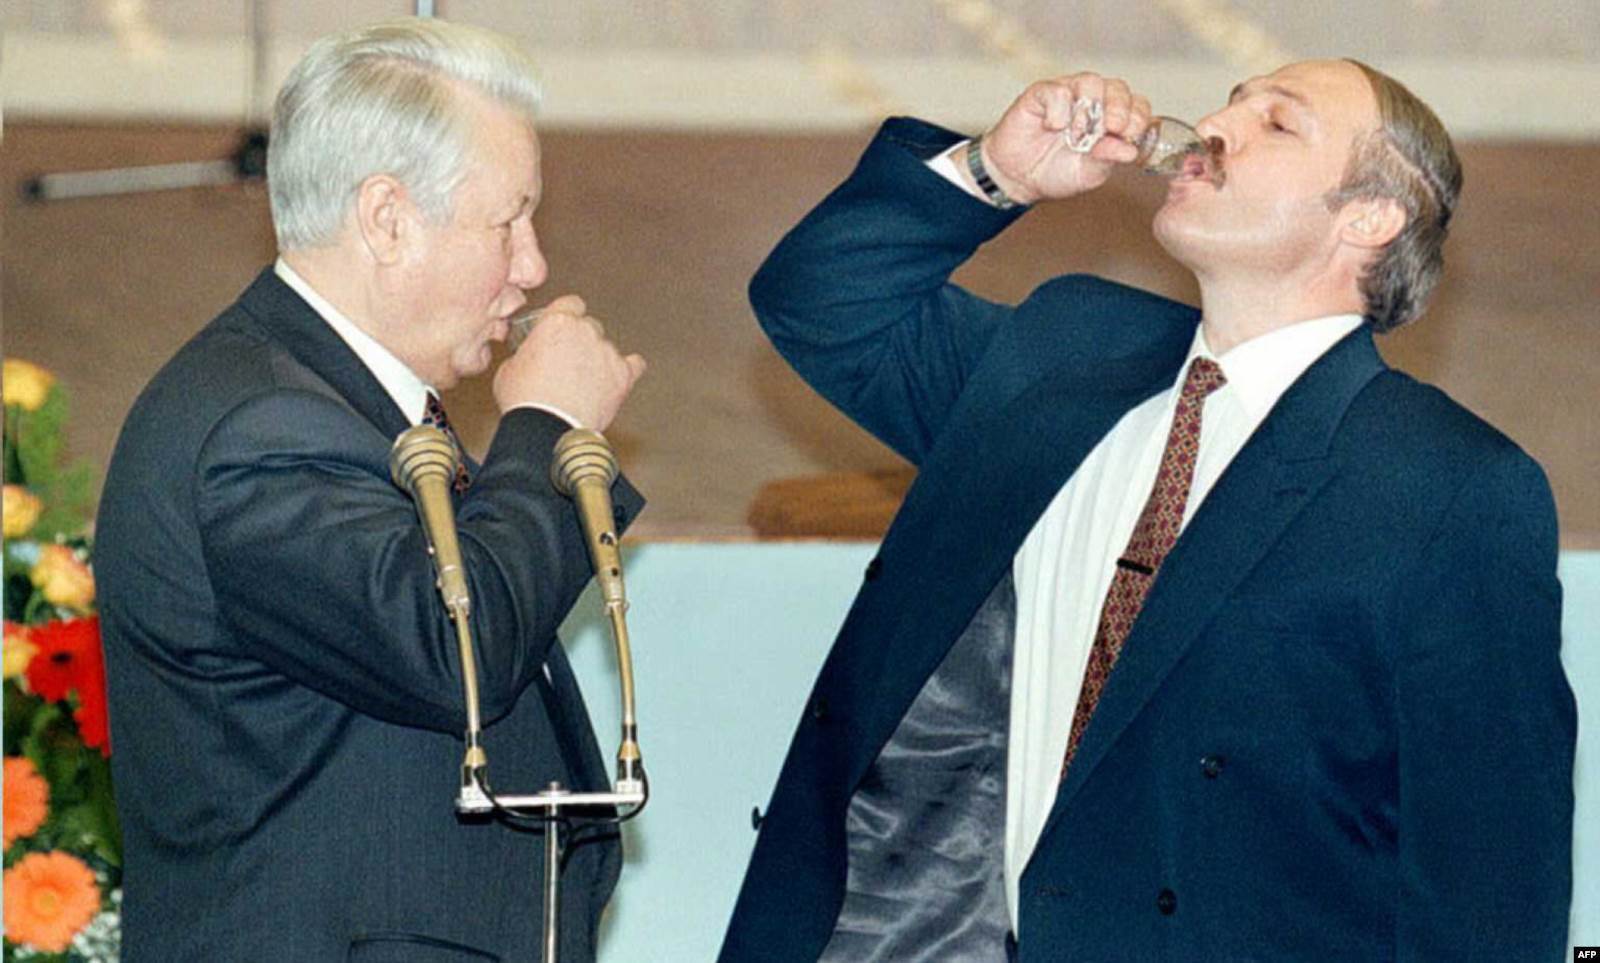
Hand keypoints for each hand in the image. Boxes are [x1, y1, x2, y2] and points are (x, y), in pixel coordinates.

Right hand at [493, 294, 645, 430]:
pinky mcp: (623, 376)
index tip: (564, 326)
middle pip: (590, 326)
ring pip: (607, 347)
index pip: (571, 304)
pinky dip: (627, 370)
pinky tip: (619, 375)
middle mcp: (586, 332)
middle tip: (568, 362)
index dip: (567, 315)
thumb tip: (530, 356)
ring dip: (598, 359)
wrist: (548, 431)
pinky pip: (634, 365)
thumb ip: (526, 353)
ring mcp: (607, 353)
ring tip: (584, 383)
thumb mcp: (509, 368)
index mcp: (557, 322)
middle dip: (581, 341)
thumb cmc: (527, 402)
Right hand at [976, 73, 1151, 203]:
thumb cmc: (1056, 172)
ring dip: (1088, 109)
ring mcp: (1067, 94)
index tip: (1130, 135)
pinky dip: (1059, 110)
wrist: (1018, 178)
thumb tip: (1129, 151)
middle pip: (1117, 87)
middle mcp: (1093, 101)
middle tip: (1112, 129)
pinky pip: (1057, 90)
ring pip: (1090, 81)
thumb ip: (1108, 159)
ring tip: (1077, 134)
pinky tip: (1052, 127)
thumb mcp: (1088, 174)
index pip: (1136, 105)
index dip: (1137, 116)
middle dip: (1119, 108)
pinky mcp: (1041, 94)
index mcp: (1110, 118)